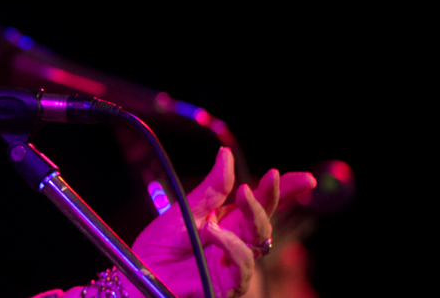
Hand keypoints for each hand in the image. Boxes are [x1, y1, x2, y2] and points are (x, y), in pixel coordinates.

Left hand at [127, 147, 315, 297]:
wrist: (135, 276)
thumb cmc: (157, 248)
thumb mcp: (184, 211)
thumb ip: (210, 189)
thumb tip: (226, 154)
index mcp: (225, 222)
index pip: (260, 205)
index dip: (283, 192)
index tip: (305, 179)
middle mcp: (233, 243)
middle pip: (264, 221)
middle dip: (272, 199)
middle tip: (270, 177)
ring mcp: (232, 265)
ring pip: (259, 244)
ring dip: (251, 220)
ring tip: (229, 207)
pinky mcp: (226, 286)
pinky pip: (242, 268)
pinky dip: (232, 248)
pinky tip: (216, 234)